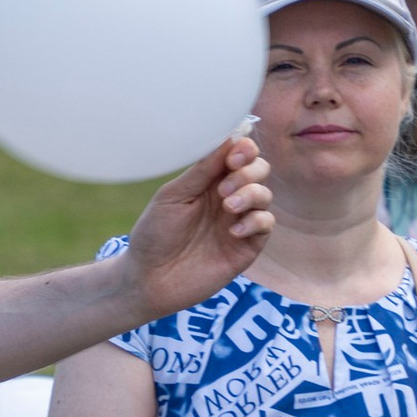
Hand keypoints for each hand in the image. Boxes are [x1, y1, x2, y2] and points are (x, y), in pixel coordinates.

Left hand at [119, 136, 273, 317]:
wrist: (150, 278)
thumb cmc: (155, 234)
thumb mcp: (174, 196)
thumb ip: (202, 170)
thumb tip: (229, 138)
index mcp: (209, 181)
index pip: (239, 155)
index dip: (243, 149)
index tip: (233, 156)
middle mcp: (228, 197)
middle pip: (259, 170)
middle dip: (248, 172)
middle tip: (224, 189)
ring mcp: (239, 222)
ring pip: (265, 195)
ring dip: (251, 195)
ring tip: (228, 207)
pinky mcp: (247, 247)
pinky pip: (266, 225)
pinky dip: (255, 222)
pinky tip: (232, 232)